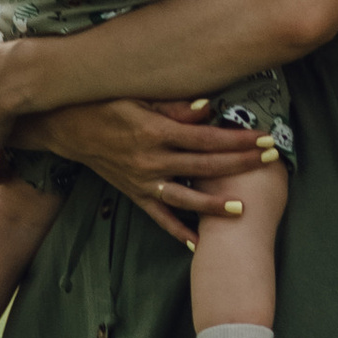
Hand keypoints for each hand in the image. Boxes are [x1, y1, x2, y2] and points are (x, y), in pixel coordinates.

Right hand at [28, 97, 268, 244]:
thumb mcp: (136, 96)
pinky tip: (197, 242)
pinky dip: (177, 230)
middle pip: (204, 166)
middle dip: (240, 164)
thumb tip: (209, 108)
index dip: (237, 139)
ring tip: (242, 208)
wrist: (66, 128)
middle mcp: (150, 160)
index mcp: (155, 132)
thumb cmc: (103, 104)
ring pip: (185, 197)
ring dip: (214, 204)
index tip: (263, 138)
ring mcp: (142, 181)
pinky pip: (159, 216)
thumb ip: (174, 105)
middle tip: (271, 161)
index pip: (206, 138)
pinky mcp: (133, 194)